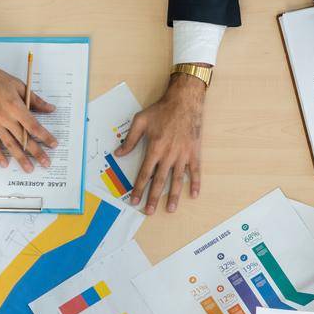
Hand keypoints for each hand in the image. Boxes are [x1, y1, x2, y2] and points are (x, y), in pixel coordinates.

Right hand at [0, 58, 58, 171]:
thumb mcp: (19, 85)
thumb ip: (35, 100)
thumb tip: (51, 109)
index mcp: (14, 106)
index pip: (33, 126)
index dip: (45, 137)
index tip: (54, 145)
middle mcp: (4, 117)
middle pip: (23, 138)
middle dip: (36, 152)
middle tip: (46, 163)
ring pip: (9, 144)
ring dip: (20, 158)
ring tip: (29, 169)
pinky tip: (4, 164)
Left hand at [117, 71, 206, 213]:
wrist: (185, 101)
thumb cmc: (162, 110)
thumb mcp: (140, 121)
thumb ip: (130, 140)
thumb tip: (119, 153)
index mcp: (155, 148)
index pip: (145, 174)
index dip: (139, 188)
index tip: (134, 200)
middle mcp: (169, 155)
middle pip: (160, 181)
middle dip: (153, 198)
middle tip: (149, 211)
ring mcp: (183, 155)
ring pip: (177, 180)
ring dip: (173, 196)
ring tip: (170, 209)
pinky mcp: (194, 153)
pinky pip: (194, 171)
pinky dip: (194, 183)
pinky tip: (193, 194)